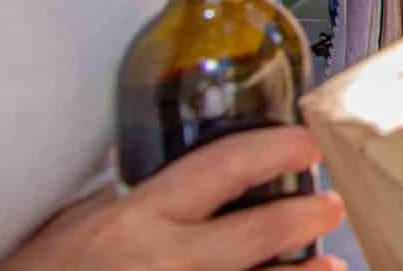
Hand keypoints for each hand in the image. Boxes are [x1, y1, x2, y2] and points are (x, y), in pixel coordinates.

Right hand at [0, 127, 344, 270]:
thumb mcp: (73, 228)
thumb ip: (127, 203)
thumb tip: (174, 178)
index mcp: (136, 221)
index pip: (223, 167)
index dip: (277, 150)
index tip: (308, 144)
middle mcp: (165, 263)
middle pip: (261, 231)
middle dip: (307, 215)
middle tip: (329, 205)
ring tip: (329, 264)